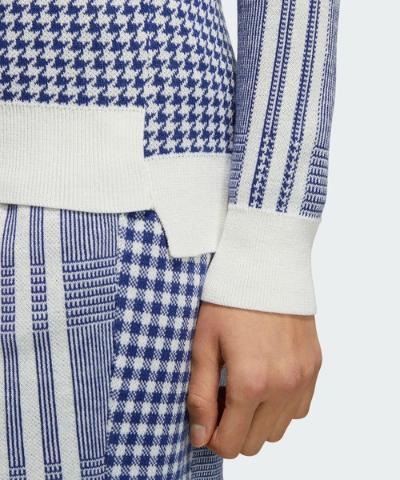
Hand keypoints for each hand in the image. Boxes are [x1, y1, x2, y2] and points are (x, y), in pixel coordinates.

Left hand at [187, 302, 321, 457]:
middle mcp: (282, 386)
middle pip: (255, 443)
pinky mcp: (314, 367)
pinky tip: (267, 379)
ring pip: (278, 429)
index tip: (207, 415)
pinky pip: (298, 408)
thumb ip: (200, 394)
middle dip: (234, 429)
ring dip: (258, 419)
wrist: (265, 267)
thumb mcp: (204, 344)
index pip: (232, 444)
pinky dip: (281, 405)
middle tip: (222, 395)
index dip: (213, 437)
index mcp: (251, 382)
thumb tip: (200, 436)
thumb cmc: (228, 301)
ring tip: (244, 386)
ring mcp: (302, 378)